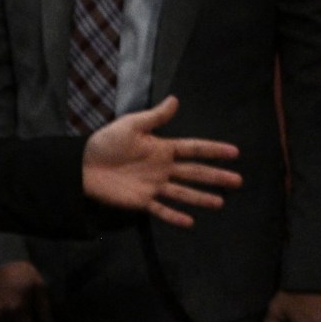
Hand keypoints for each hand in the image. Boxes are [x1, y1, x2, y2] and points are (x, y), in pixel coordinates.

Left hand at [81, 95, 240, 227]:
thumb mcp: (131, 125)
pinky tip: (190, 222)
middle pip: (195, 172)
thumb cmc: (106, 142)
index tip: (234, 153)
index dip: (213, 151)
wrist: (82, 166)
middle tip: (237, 181)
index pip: (194, 149)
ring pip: (183, 192)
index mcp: (163, 148)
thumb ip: (155, 117)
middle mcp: (163, 168)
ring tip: (220, 202)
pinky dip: (174, 216)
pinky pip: (160, 210)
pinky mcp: (141, 201)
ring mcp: (154, 186)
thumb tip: (175, 99)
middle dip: (216, 176)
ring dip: (201, 198)